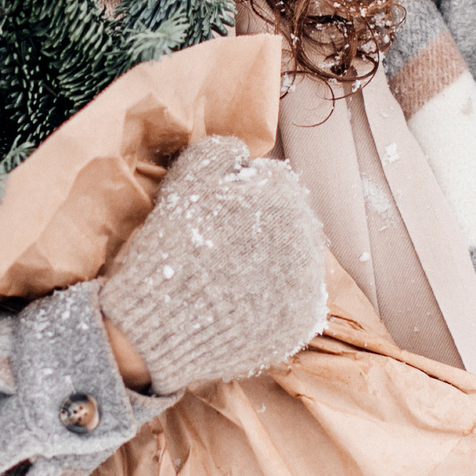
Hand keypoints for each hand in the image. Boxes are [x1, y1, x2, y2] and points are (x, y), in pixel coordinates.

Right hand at [99, 135, 329, 394]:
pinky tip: (242, 302)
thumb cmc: (172, 246)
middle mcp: (308, 236)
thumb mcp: (187, 180)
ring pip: (291, 259)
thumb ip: (220, 152)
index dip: (237, 194)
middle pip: (285, 220)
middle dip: (258, 227)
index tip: (214, 213)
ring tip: (229, 276)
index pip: (270, 181)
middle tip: (220, 246)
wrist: (167, 323)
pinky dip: (273, 299)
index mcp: (284, 196)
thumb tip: (241, 154)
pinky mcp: (302, 321)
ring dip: (268, 262)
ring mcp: (309, 283)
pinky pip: (293, 300)